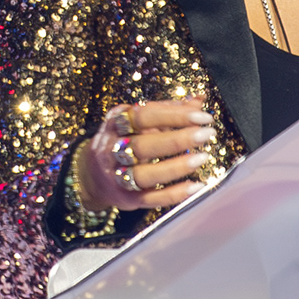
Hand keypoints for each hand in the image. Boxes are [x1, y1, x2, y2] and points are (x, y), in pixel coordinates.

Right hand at [79, 99, 217, 213]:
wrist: (91, 174)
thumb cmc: (123, 141)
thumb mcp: (138, 122)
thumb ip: (168, 111)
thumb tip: (200, 99)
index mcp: (116, 124)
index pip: (144, 116)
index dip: (174, 115)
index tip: (202, 116)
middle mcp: (112, 149)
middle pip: (142, 145)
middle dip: (177, 139)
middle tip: (206, 134)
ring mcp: (117, 176)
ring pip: (144, 174)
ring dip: (175, 167)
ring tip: (202, 158)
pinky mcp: (127, 198)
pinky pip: (151, 198)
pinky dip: (174, 194)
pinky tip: (196, 186)